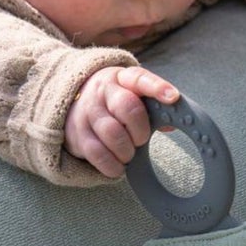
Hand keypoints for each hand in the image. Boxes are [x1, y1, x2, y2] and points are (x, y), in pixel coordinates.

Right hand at [65, 65, 179, 177]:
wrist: (72, 102)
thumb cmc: (112, 101)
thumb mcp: (131, 94)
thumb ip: (153, 106)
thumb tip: (171, 125)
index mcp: (122, 78)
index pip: (139, 78)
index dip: (157, 87)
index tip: (173, 97)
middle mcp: (103, 91)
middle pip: (126, 106)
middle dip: (140, 129)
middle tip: (142, 140)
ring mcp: (88, 112)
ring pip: (111, 132)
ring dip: (126, 150)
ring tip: (129, 154)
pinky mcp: (78, 134)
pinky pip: (97, 153)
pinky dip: (112, 165)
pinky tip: (119, 167)